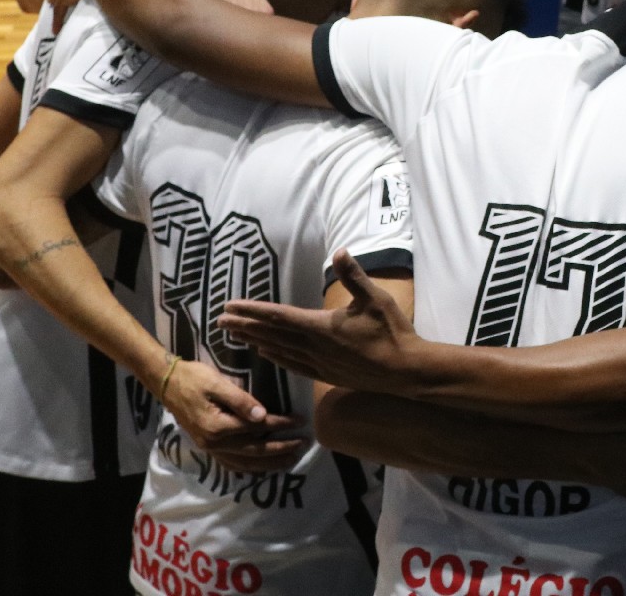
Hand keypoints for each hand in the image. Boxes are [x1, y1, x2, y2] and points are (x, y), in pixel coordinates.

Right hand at [158, 358, 306, 472]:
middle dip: (281, 449)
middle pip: (254, 451)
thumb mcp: (218, 383)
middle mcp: (214, 443)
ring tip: (290, 460)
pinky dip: (248, 468)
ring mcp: (209, 448)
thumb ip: (241, 401)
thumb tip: (263, 416)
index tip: (300, 420)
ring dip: (268, 464)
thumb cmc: (194, 378)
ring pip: (244, 463)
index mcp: (218, 426)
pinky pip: (230, 464)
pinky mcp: (207, 447)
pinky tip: (261, 468)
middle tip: (303, 444)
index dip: (281, 424)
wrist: (166, 383)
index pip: (258, 428)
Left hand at [218, 250, 420, 397]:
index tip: (230, 306)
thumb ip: (354, 276)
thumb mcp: (376, 298)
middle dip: (245, 326)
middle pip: (272, 334)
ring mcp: (319, 362)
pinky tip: (267, 355)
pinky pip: (293, 365)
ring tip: (236, 336)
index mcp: (322, 326)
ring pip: (279, 351)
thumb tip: (340, 251)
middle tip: (221, 321)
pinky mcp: (326, 374)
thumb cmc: (392, 331)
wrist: (404, 370)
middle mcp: (314, 346)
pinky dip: (277, 358)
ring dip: (256, 342)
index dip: (253, 311)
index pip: (279, 316)